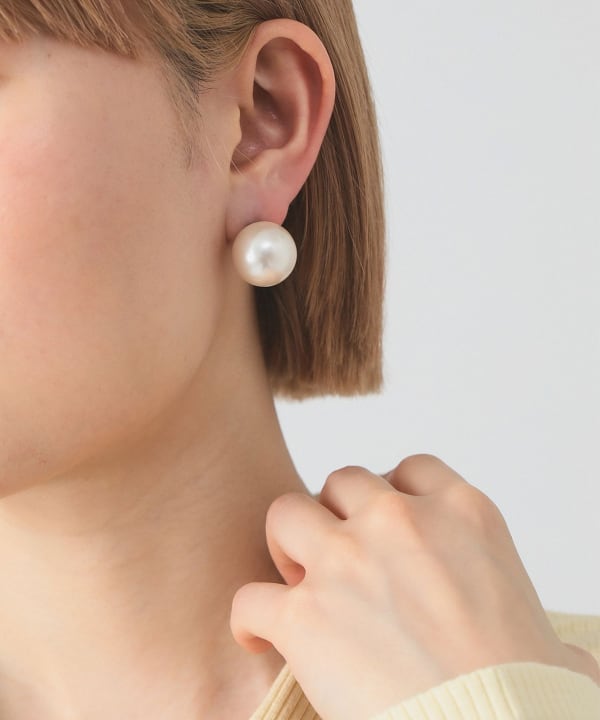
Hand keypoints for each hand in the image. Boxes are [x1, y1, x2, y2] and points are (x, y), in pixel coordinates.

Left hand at [230, 454, 599, 719]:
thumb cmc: (529, 697)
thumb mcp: (550, 637)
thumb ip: (540, 628)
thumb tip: (566, 659)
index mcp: (463, 514)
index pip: (411, 470)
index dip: (391, 494)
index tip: (384, 524)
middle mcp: (400, 522)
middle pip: (342, 482)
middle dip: (336, 514)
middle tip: (339, 556)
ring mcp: (347, 561)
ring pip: (286, 513)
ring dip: (287, 545)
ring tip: (297, 580)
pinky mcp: (305, 614)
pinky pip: (251, 597)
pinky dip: (251, 617)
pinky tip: (261, 638)